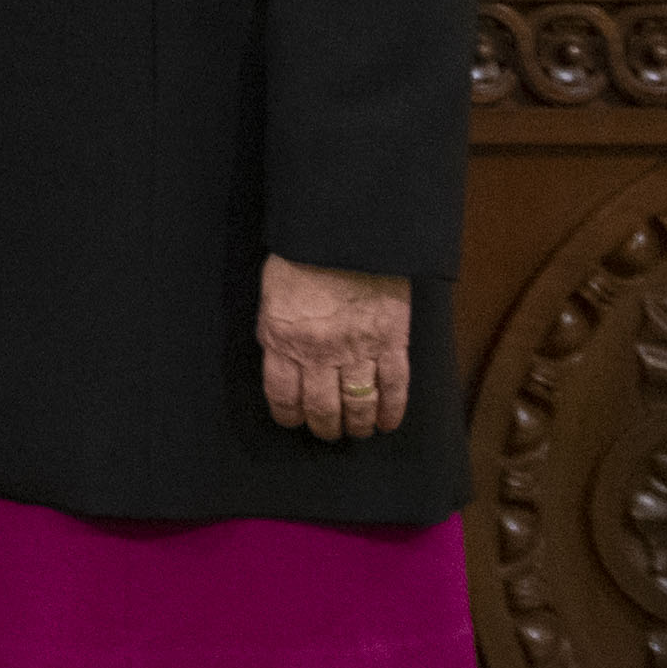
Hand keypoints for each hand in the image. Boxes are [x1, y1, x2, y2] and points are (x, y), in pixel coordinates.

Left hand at [259, 253, 412, 441]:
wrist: (342, 234)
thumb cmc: (300, 257)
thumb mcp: (272, 296)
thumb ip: (279, 331)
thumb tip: (283, 359)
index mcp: (283, 340)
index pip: (282, 394)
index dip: (289, 415)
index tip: (294, 422)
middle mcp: (318, 354)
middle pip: (322, 407)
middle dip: (324, 427)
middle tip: (328, 433)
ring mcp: (358, 350)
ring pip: (358, 404)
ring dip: (357, 424)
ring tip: (357, 431)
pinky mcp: (392, 342)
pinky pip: (394, 387)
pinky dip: (392, 410)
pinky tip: (387, 423)